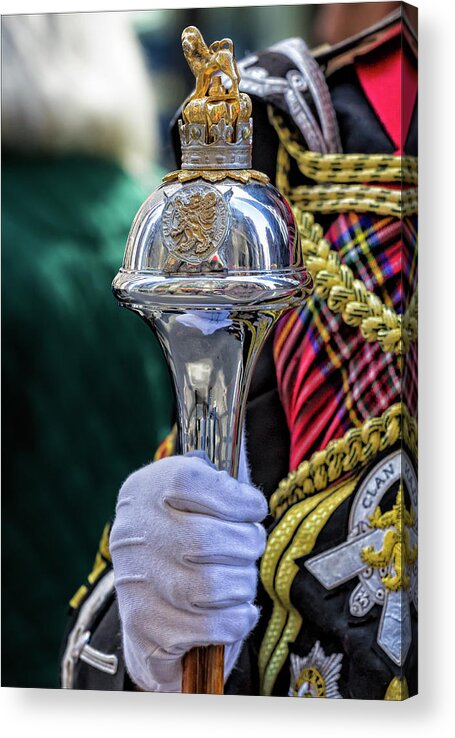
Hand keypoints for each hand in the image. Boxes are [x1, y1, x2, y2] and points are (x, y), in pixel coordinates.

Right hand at [109, 448, 267, 691]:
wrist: (153, 614)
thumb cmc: (187, 540)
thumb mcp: (196, 497)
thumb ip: (217, 471)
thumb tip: (242, 433)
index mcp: (143, 491)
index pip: (187, 480)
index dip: (232, 494)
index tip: (253, 506)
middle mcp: (131, 535)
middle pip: (205, 538)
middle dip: (246, 544)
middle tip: (251, 544)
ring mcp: (136, 584)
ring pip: (211, 585)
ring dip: (242, 582)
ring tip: (240, 577)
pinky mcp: (148, 629)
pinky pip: (212, 626)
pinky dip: (236, 618)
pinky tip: (236, 609)